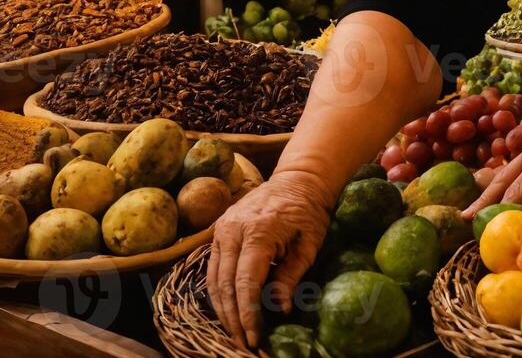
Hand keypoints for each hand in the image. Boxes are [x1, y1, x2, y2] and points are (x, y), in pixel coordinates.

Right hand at [208, 170, 332, 348]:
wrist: (298, 180)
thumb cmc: (308, 212)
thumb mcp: (309, 244)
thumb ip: (291, 276)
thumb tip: (279, 309)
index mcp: (258, 231)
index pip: (246, 282)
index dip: (248, 313)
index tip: (254, 337)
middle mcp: (233, 230)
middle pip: (224, 284)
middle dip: (233, 318)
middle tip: (242, 342)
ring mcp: (222, 229)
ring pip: (213, 278)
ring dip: (221, 309)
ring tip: (234, 332)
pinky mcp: (218, 231)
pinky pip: (212, 267)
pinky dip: (217, 291)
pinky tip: (227, 309)